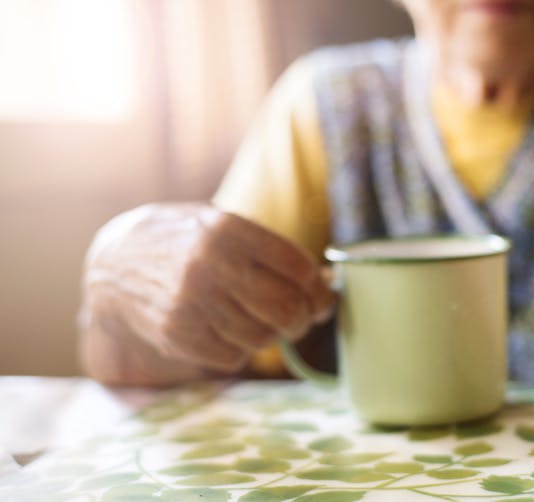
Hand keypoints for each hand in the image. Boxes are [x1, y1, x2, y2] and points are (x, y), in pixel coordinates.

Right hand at [80, 203, 334, 377]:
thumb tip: (326, 284)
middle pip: (285, 308)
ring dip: (271, 336)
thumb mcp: (224, 229)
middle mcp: (209, 263)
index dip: (319, 289)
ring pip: (262, 337)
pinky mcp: (177, 334)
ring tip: (260, 322)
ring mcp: (190, 301)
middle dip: (303, 320)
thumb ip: (272, 253)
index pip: (297, 266)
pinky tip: (228, 332)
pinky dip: (239, 351)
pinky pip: (233, 357)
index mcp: (228, 229)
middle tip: (301, 319)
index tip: (322, 297)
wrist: (117, 263)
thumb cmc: (189, 244)